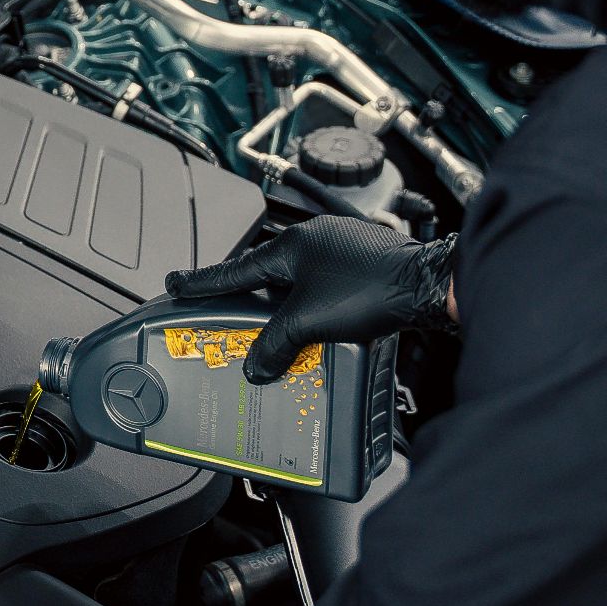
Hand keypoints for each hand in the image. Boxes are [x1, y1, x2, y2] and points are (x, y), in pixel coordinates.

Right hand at [165, 218, 457, 383]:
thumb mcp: (310, 322)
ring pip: (297, 282)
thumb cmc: (375, 289)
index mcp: (295, 245)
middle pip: (267, 272)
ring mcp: (343, 250)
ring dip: (282, 306)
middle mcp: (317, 241)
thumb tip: (257, 364)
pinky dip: (310, 307)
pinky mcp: (364, 265)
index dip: (203, 282)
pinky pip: (322, 287)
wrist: (429, 286)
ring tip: (268, 328)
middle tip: (220, 309)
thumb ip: (275, 343)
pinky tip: (312, 327)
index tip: (177, 284)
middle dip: (245, 296)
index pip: (235, 268)